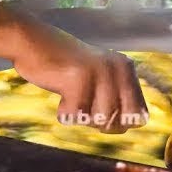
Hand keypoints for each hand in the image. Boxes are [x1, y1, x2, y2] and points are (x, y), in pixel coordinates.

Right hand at [7, 23, 147, 133]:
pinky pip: (77, 115)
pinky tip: (60, 93)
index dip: (119, 124)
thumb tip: (128, 127)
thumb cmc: (62, 68)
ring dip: (80, 116)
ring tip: (69, 94)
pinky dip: (64, 112)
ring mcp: (100, 71)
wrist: (31, 43)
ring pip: (99, 120)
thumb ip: (117, 100)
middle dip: (99, 123)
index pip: (139, 117)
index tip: (97, 110)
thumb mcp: (98, 80)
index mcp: (127, 69)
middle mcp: (119, 67)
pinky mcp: (80, 77)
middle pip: (119, 123)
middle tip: (82, 104)